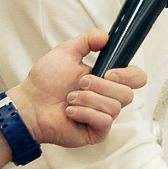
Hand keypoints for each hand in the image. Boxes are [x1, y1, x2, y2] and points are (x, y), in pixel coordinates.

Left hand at [10, 29, 147, 149]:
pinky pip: (104, 122)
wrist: (30, 104)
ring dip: (88, 99)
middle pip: (128, 94)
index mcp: (107, 80)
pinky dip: (84, 113)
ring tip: (70, 98)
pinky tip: (70, 112)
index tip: (109, 72)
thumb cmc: (45, 81)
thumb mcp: (66, 52)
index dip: (129, 75)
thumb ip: (88, 40)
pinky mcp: (97, 132)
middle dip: (102, 87)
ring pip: (115, 107)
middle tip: (81, 83)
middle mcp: (108, 98)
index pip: (137, 78)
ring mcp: (103, 116)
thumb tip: (106, 37)